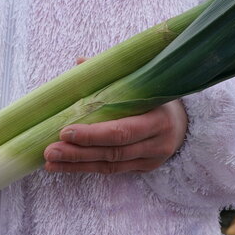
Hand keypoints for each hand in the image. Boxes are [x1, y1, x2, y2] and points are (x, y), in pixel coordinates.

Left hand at [43, 57, 188, 173]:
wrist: (185, 119)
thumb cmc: (157, 95)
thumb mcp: (142, 81)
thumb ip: (113, 74)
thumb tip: (80, 63)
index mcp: (158, 117)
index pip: (122, 130)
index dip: (93, 134)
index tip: (65, 131)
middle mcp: (157, 142)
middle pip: (114, 151)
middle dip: (79, 152)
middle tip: (49, 150)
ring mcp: (152, 158)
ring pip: (110, 165)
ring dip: (77, 163)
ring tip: (50, 161)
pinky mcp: (144, 168)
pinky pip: (112, 171)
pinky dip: (86, 168)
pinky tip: (64, 166)